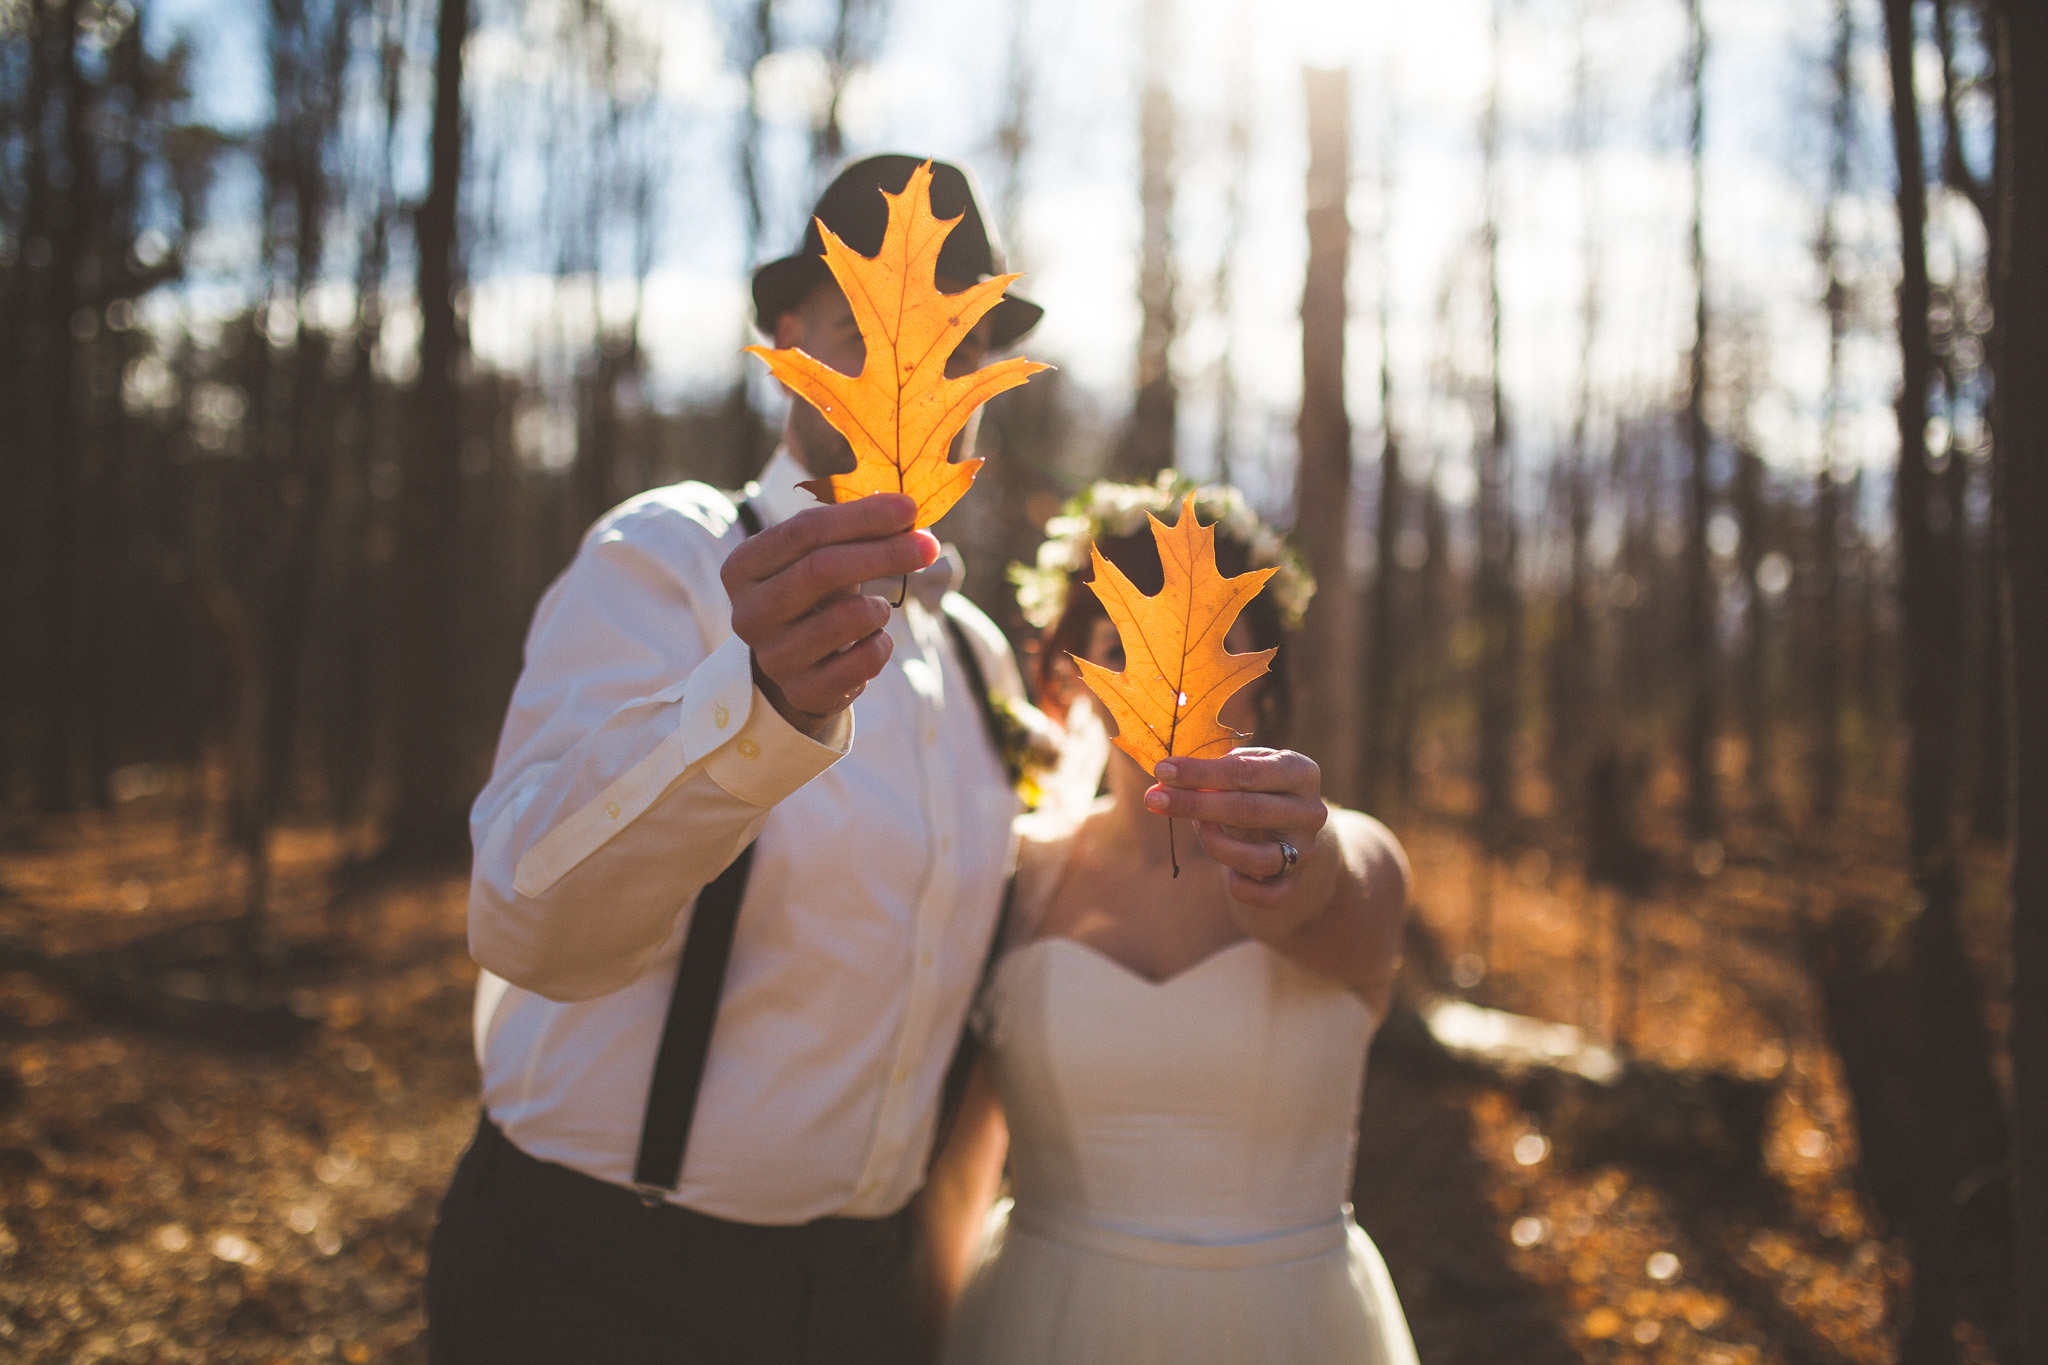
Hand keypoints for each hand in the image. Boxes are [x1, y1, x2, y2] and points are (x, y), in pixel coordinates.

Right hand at [722, 494, 937, 734]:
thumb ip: (853, 529)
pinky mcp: (803, 692)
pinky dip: (882, 644)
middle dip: (884, 553)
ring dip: (880, 607)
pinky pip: (865, 661)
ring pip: (848, 617)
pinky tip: (871, 641)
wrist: (799, 665)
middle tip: (928, 545)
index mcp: (744, 567)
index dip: (860, 517)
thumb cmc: (814, 595)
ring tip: (878, 610)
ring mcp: (773, 657)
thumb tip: (907, 510)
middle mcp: (748, 614)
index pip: (804, 530)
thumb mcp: (819, 556)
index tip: (908, 508)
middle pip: (822, 569)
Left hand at [1144, 748, 1332, 929]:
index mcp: (1301, 772)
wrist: (1288, 827)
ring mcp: (1304, 850)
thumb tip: (1168, 777)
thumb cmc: (1255, 787)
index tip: (1162, 770)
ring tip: (1198, 827)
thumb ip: (1214, 767)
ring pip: (1255, 859)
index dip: (1200, 772)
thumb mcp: (1244, 765)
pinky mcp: (1295, 882)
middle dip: (1194, 804)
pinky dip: (1240, 886)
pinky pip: (1263, 895)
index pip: (1245, 771)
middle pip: (1246, 810)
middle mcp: (1310, 812)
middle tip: (1153, 798)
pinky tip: (1228, 872)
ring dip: (1213, 843)